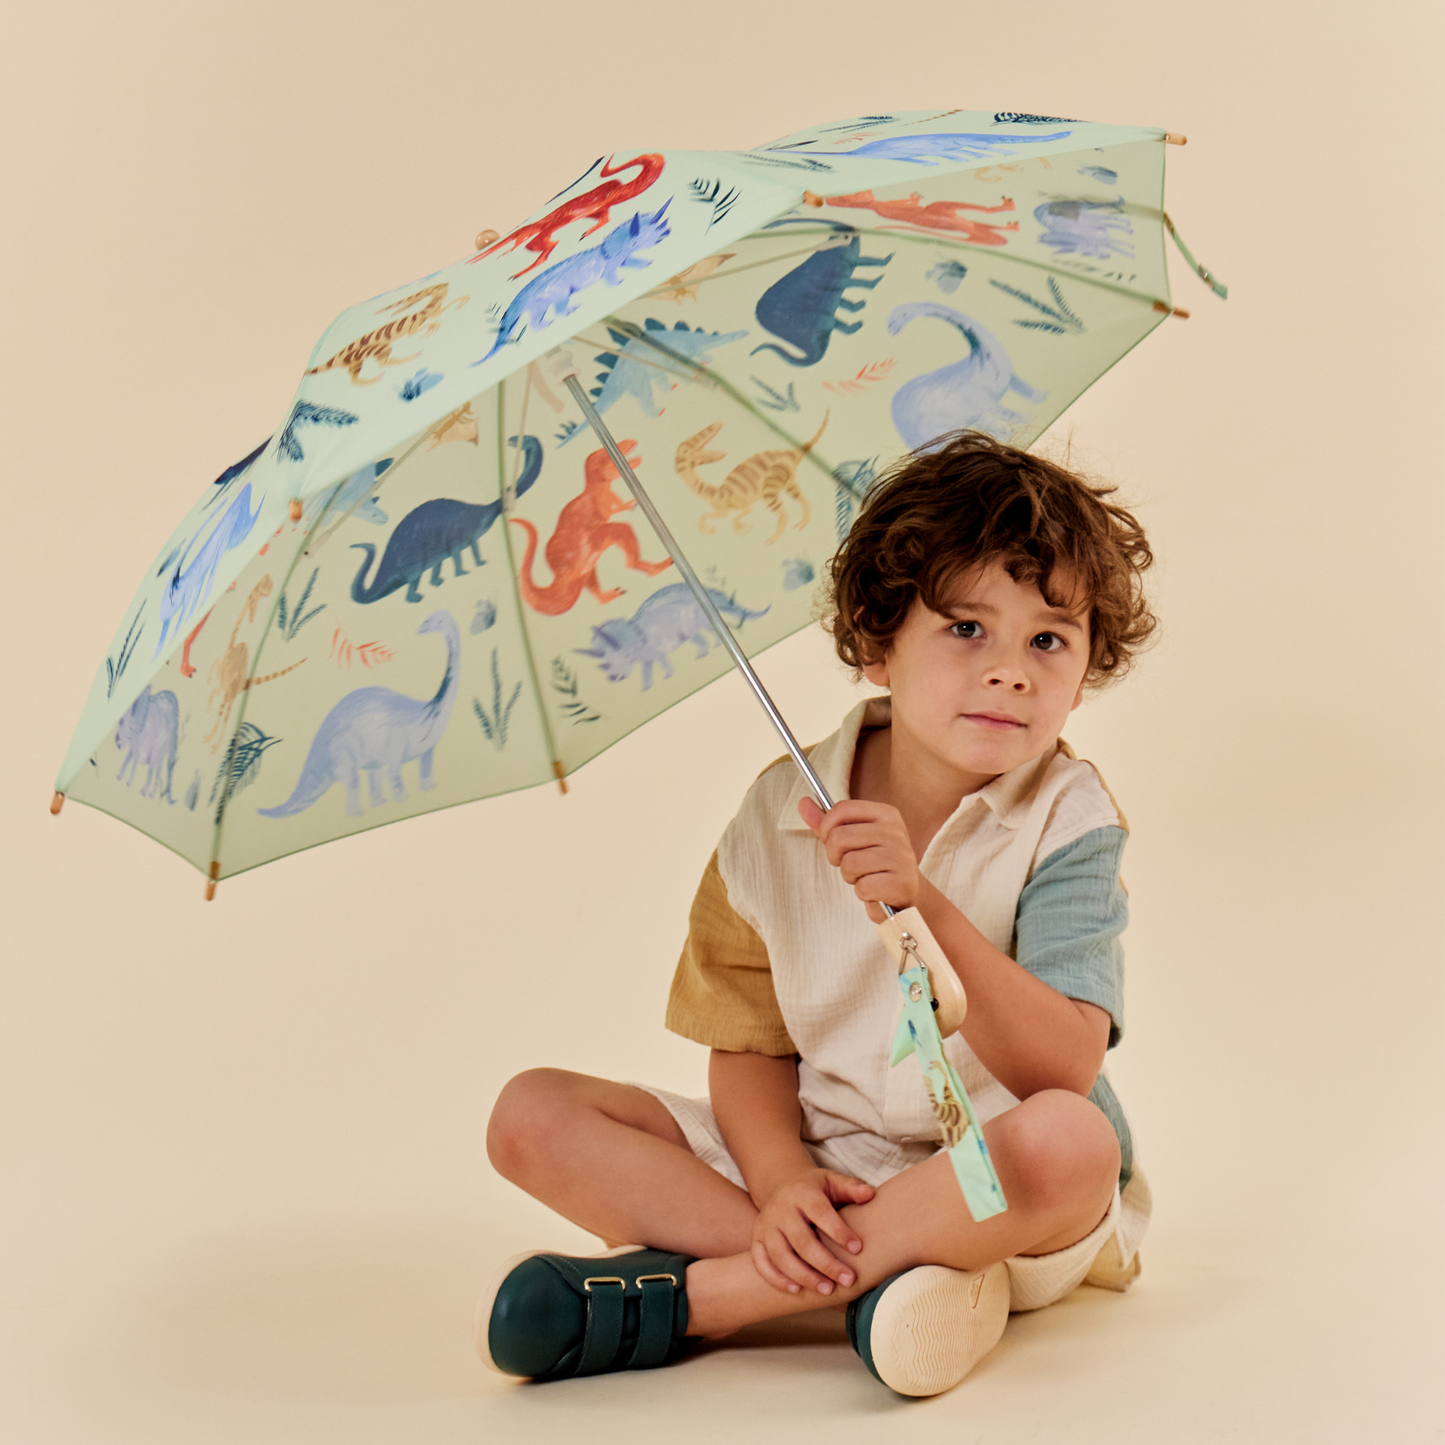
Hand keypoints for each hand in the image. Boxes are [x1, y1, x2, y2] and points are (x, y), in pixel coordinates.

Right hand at [750, 1168, 874, 1294]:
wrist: (783, 1186)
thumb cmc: (816, 1190)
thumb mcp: (833, 1182)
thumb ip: (852, 1188)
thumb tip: (869, 1194)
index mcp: (802, 1192)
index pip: (820, 1212)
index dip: (838, 1231)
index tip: (858, 1248)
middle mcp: (781, 1208)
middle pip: (801, 1240)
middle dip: (826, 1263)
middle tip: (849, 1280)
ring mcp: (766, 1225)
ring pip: (781, 1255)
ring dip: (804, 1276)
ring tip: (827, 1290)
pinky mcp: (756, 1239)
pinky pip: (761, 1262)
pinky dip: (776, 1279)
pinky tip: (797, 1290)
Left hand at [798, 797, 920, 922]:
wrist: (907, 894)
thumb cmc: (875, 864)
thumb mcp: (853, 839)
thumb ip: (828, 823)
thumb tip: (802, 803)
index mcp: (885, 814)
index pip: (842, 809)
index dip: (827, 828)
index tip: (832, 841)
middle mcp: (896, 831)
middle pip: (839, 837)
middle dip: (836, 857)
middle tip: (851, 864)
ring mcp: (901, 856)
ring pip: (849, 863)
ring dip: (850, 876)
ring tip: (865, 876)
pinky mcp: (902, 882)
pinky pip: (863, 887)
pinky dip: (863, 893)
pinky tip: (875, 890)